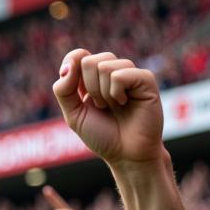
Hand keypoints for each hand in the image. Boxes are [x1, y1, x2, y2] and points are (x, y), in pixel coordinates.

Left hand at [53, 49, 163, 166]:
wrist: (126, 154)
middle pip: (90, 60)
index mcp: (94, 79)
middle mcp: (113, 73)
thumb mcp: (73, 115)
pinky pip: (121, 74)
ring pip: (105, 66)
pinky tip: (124, 102)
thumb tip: (67, 66)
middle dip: (88, 88)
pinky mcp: (145, 79)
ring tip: (112, 106)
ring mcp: (130, 74)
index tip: (72, 89)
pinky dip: (116, 92)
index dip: (72, 68)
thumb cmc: (102, 136)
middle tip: (100, 106)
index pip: (79, 56)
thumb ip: (64, 91)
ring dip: (102, 93)